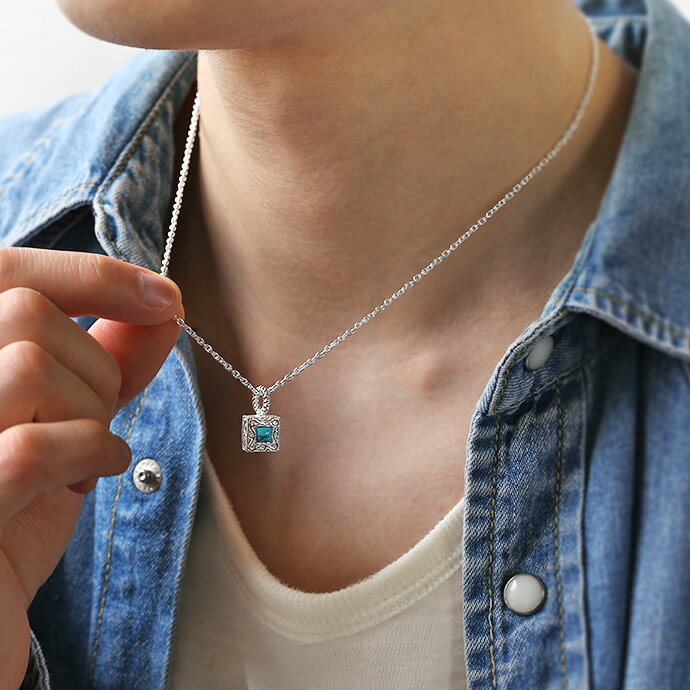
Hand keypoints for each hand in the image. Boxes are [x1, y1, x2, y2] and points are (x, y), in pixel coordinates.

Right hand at [0, 247, 182, 687]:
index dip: (92, 275)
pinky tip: (88, 479)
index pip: (5, 273)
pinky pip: (33, 446)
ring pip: (29, 365)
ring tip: (82, 457)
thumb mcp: (62, 424)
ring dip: (88, 413)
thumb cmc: (14, 516)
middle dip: (93, 365)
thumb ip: (104, 361)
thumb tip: (163, 308)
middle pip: (25, 313)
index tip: (165, 298)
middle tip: (96, 417)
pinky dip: (88, 455)